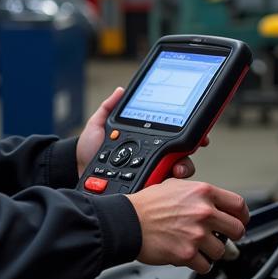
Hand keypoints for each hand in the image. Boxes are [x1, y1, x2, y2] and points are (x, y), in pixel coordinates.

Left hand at [76, 87, 209, 177]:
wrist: (78, 171)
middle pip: (182, 153)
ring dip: (182, 169)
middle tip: (191, 149)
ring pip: (177, 172)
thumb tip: (120, 90)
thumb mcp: (98, 125)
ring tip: (175, 169)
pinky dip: (167, 184)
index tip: (200, 133)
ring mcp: (150, 172)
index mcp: (146, 139)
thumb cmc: (89, 150)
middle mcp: (152, 156)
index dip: (191, 134)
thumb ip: (109, 107)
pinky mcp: (145, 188)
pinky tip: (164, 180)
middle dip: (191, 152)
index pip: (174, 134)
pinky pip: (163, 188)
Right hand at [128, 180, 248, 273]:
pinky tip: (190, 257)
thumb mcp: (175, 185)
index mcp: (203, 192)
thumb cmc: (147, 204)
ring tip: (198, 247)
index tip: (240, 221)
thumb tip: (212, 201)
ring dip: (212, 251)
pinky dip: (200, 264)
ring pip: (221, 250)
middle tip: (223, 237)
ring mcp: (197, 234)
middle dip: (232, 236)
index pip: (238, 205)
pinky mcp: (187, 254)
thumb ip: (197, 192)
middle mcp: (203, 212)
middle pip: (237, 230)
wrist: (128, 222)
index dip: (242, 216)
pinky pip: (206, 266)